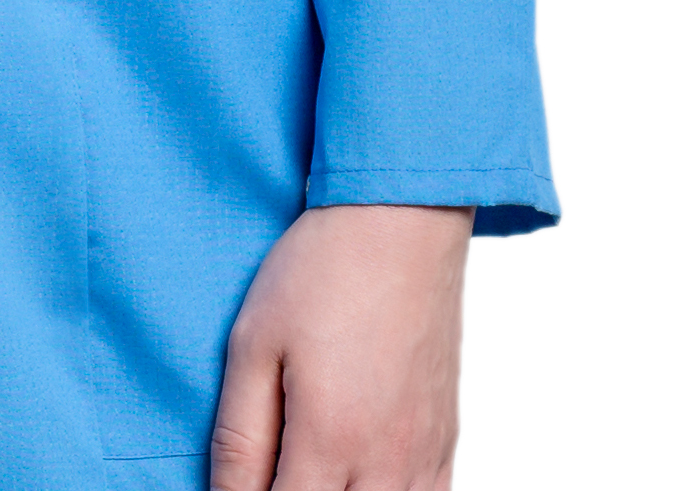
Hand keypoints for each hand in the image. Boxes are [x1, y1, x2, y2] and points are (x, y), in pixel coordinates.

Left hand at [210, 203, 475, 490]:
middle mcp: (386, 458)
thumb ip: (239, 438)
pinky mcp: (446, 435)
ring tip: (312, 472)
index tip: (237, 487)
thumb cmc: (324, 269)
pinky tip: (359, 481)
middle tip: (273, 472)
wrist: (401, 218)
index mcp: (330, 439)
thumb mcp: (253, 346)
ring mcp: (424, 450)